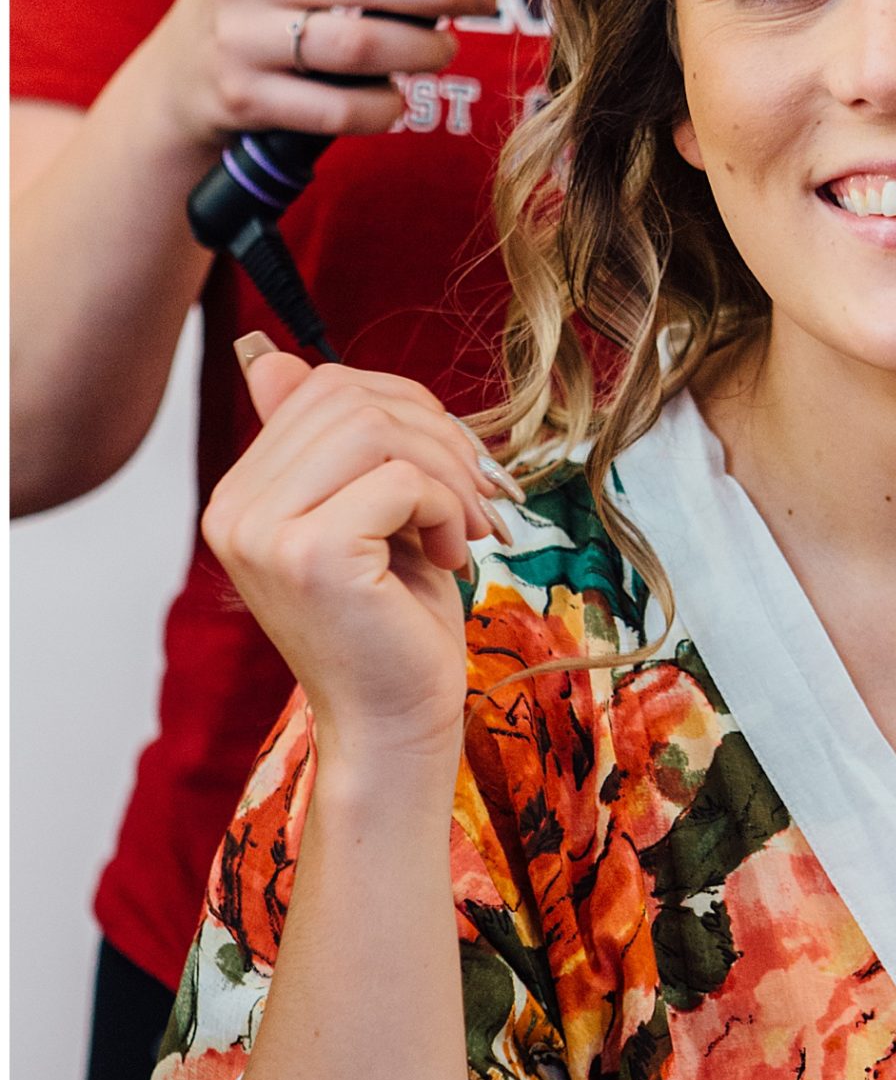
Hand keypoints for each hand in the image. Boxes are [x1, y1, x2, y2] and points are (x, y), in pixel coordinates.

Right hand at [202, 341, 517, 760]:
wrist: (395, 721)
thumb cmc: (395, 622)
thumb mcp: (370, 514)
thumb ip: (338, 445)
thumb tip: (276, 358)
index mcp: (241, 494)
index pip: (320, 387)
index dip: (405, 408)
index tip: (451, 465)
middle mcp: (234, 508)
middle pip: (348, 397)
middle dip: (436, 435)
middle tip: (477, 495)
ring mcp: (264, 532)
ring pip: (375, 429)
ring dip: (447, 472)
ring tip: (467, 527)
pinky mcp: (311, 555)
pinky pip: (399, 480)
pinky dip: (447, 509)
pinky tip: (451, 556)